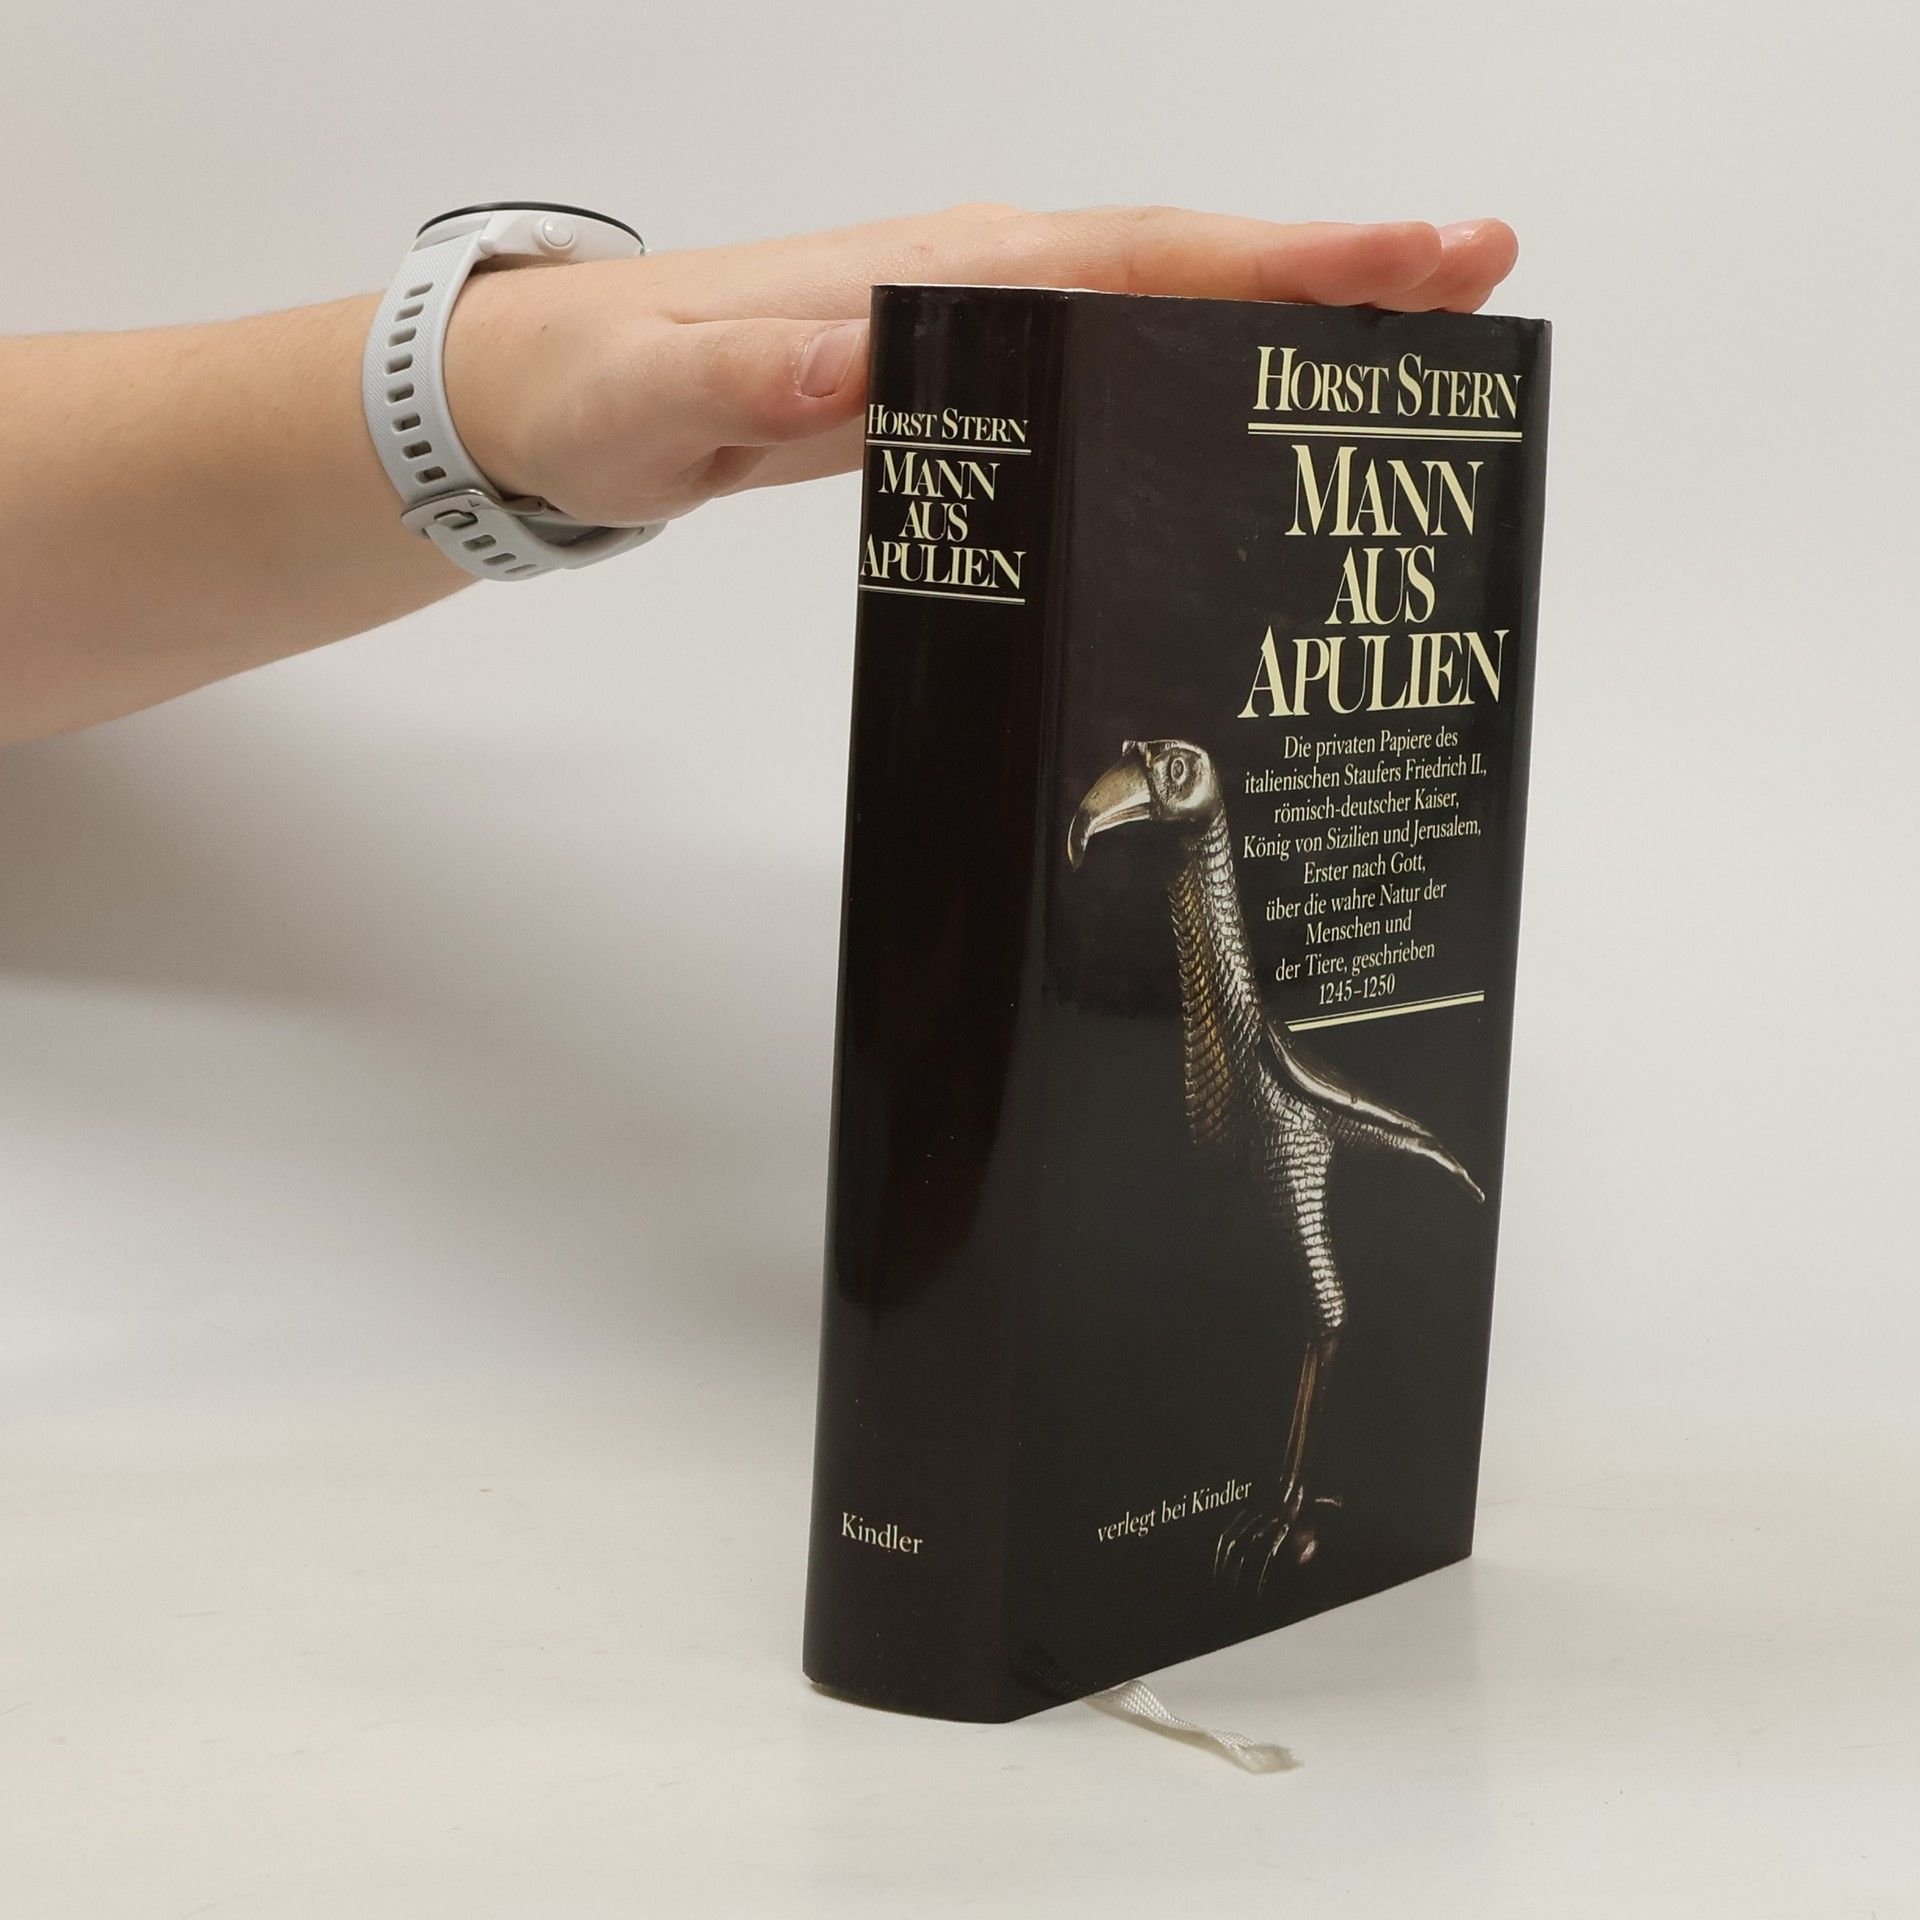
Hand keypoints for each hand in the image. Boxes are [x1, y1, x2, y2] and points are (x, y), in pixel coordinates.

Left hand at [446, 204, 1518, 529]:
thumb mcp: (665, 399)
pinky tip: (1252, 415)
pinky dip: (1199, 370)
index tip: (1408, 260)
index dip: (1275, 263)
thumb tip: (860, 364)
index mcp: (941, 269)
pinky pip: (1111, 361)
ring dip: (1284, 319)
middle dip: (1331, 271)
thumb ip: (752, 385)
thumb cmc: (612, 390)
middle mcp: (981, 275)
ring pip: (1161, 305)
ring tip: (1413, 346)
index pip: (1137, 256)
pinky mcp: (969, 374)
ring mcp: (982, 321)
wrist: (562, 392)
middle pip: (1185, 262)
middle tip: (1479, 281)